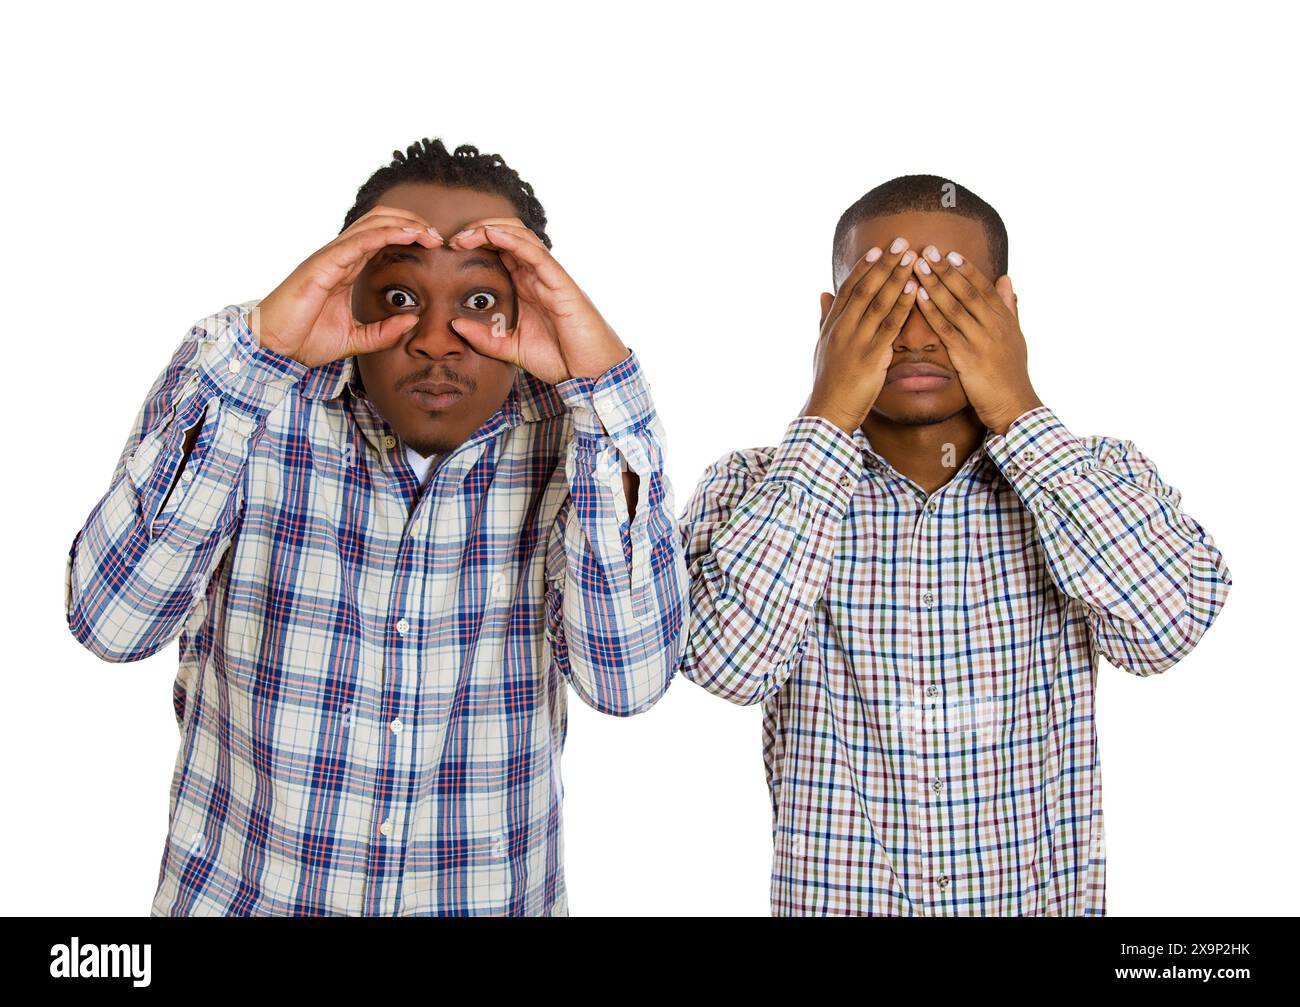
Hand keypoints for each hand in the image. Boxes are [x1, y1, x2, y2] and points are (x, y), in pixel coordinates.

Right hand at [249, 205, 443, 367]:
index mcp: (346, 269)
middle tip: (438, 237)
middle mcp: (339, 257)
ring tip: (428, 233)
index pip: (381, 238)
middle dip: (411, 223)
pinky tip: (408, 235)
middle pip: (379, 222)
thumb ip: (383, 332)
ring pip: (371, 225)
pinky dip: (385, 234)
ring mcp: (330, 258)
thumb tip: (412, 321)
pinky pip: (357, 242)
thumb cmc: (305, 340)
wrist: (274, 349)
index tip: (434, 245)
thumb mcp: (355, 340)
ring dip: (404, 224)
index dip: (408, 235)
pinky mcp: (322, 265)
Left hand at [444, 218, 628, 383]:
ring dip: (491, 229)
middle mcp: (538, 276)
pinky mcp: (561, 284)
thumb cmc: (560, 358)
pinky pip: (536, 254)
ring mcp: (550, 277)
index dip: (475, 243)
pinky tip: (492, 235)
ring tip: (467, 234)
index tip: (450, 249)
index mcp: (526, 286)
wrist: (591, 372)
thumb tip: (454, 325)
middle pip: (508, 235)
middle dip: (479, 230)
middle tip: (453, 240)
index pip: (500, 251)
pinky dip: (514, 240)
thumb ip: (484, 338)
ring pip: (521, 237)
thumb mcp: (511, 349)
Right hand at [801, 237, 918, 432]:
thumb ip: (824, 318)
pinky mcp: (871, 356)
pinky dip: (903, 305)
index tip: (877, 249)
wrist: (827, 411)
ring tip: (912, 258)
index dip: (864, 267)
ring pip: (878, 302)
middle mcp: (842, 328)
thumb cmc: (828, 382)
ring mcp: (856, 341)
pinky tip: (916, 290)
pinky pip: (890, 325)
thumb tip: (822, 293)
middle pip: (865, 288)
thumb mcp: (821, 346)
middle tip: (901, 243)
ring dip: (897, 278)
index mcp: (832, 325)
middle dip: (884, 264)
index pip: (848, 288)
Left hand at [911, 246, 1040, 434]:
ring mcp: (982, 340)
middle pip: (968, 291)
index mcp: (1005, 320)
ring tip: (918, 266)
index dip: (966, 269)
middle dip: (946, 270)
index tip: (949, 252)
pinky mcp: (968, 357)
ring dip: (935, 284)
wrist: (1015, 407)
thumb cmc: (1011, 375)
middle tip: (928, 250)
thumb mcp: (1015, 337)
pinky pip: (946, 329)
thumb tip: (1006, 279)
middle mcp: (995, 325)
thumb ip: (1009, 307)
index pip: (984, 287)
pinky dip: (932, 310)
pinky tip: (918, 296)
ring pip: (955, 306)